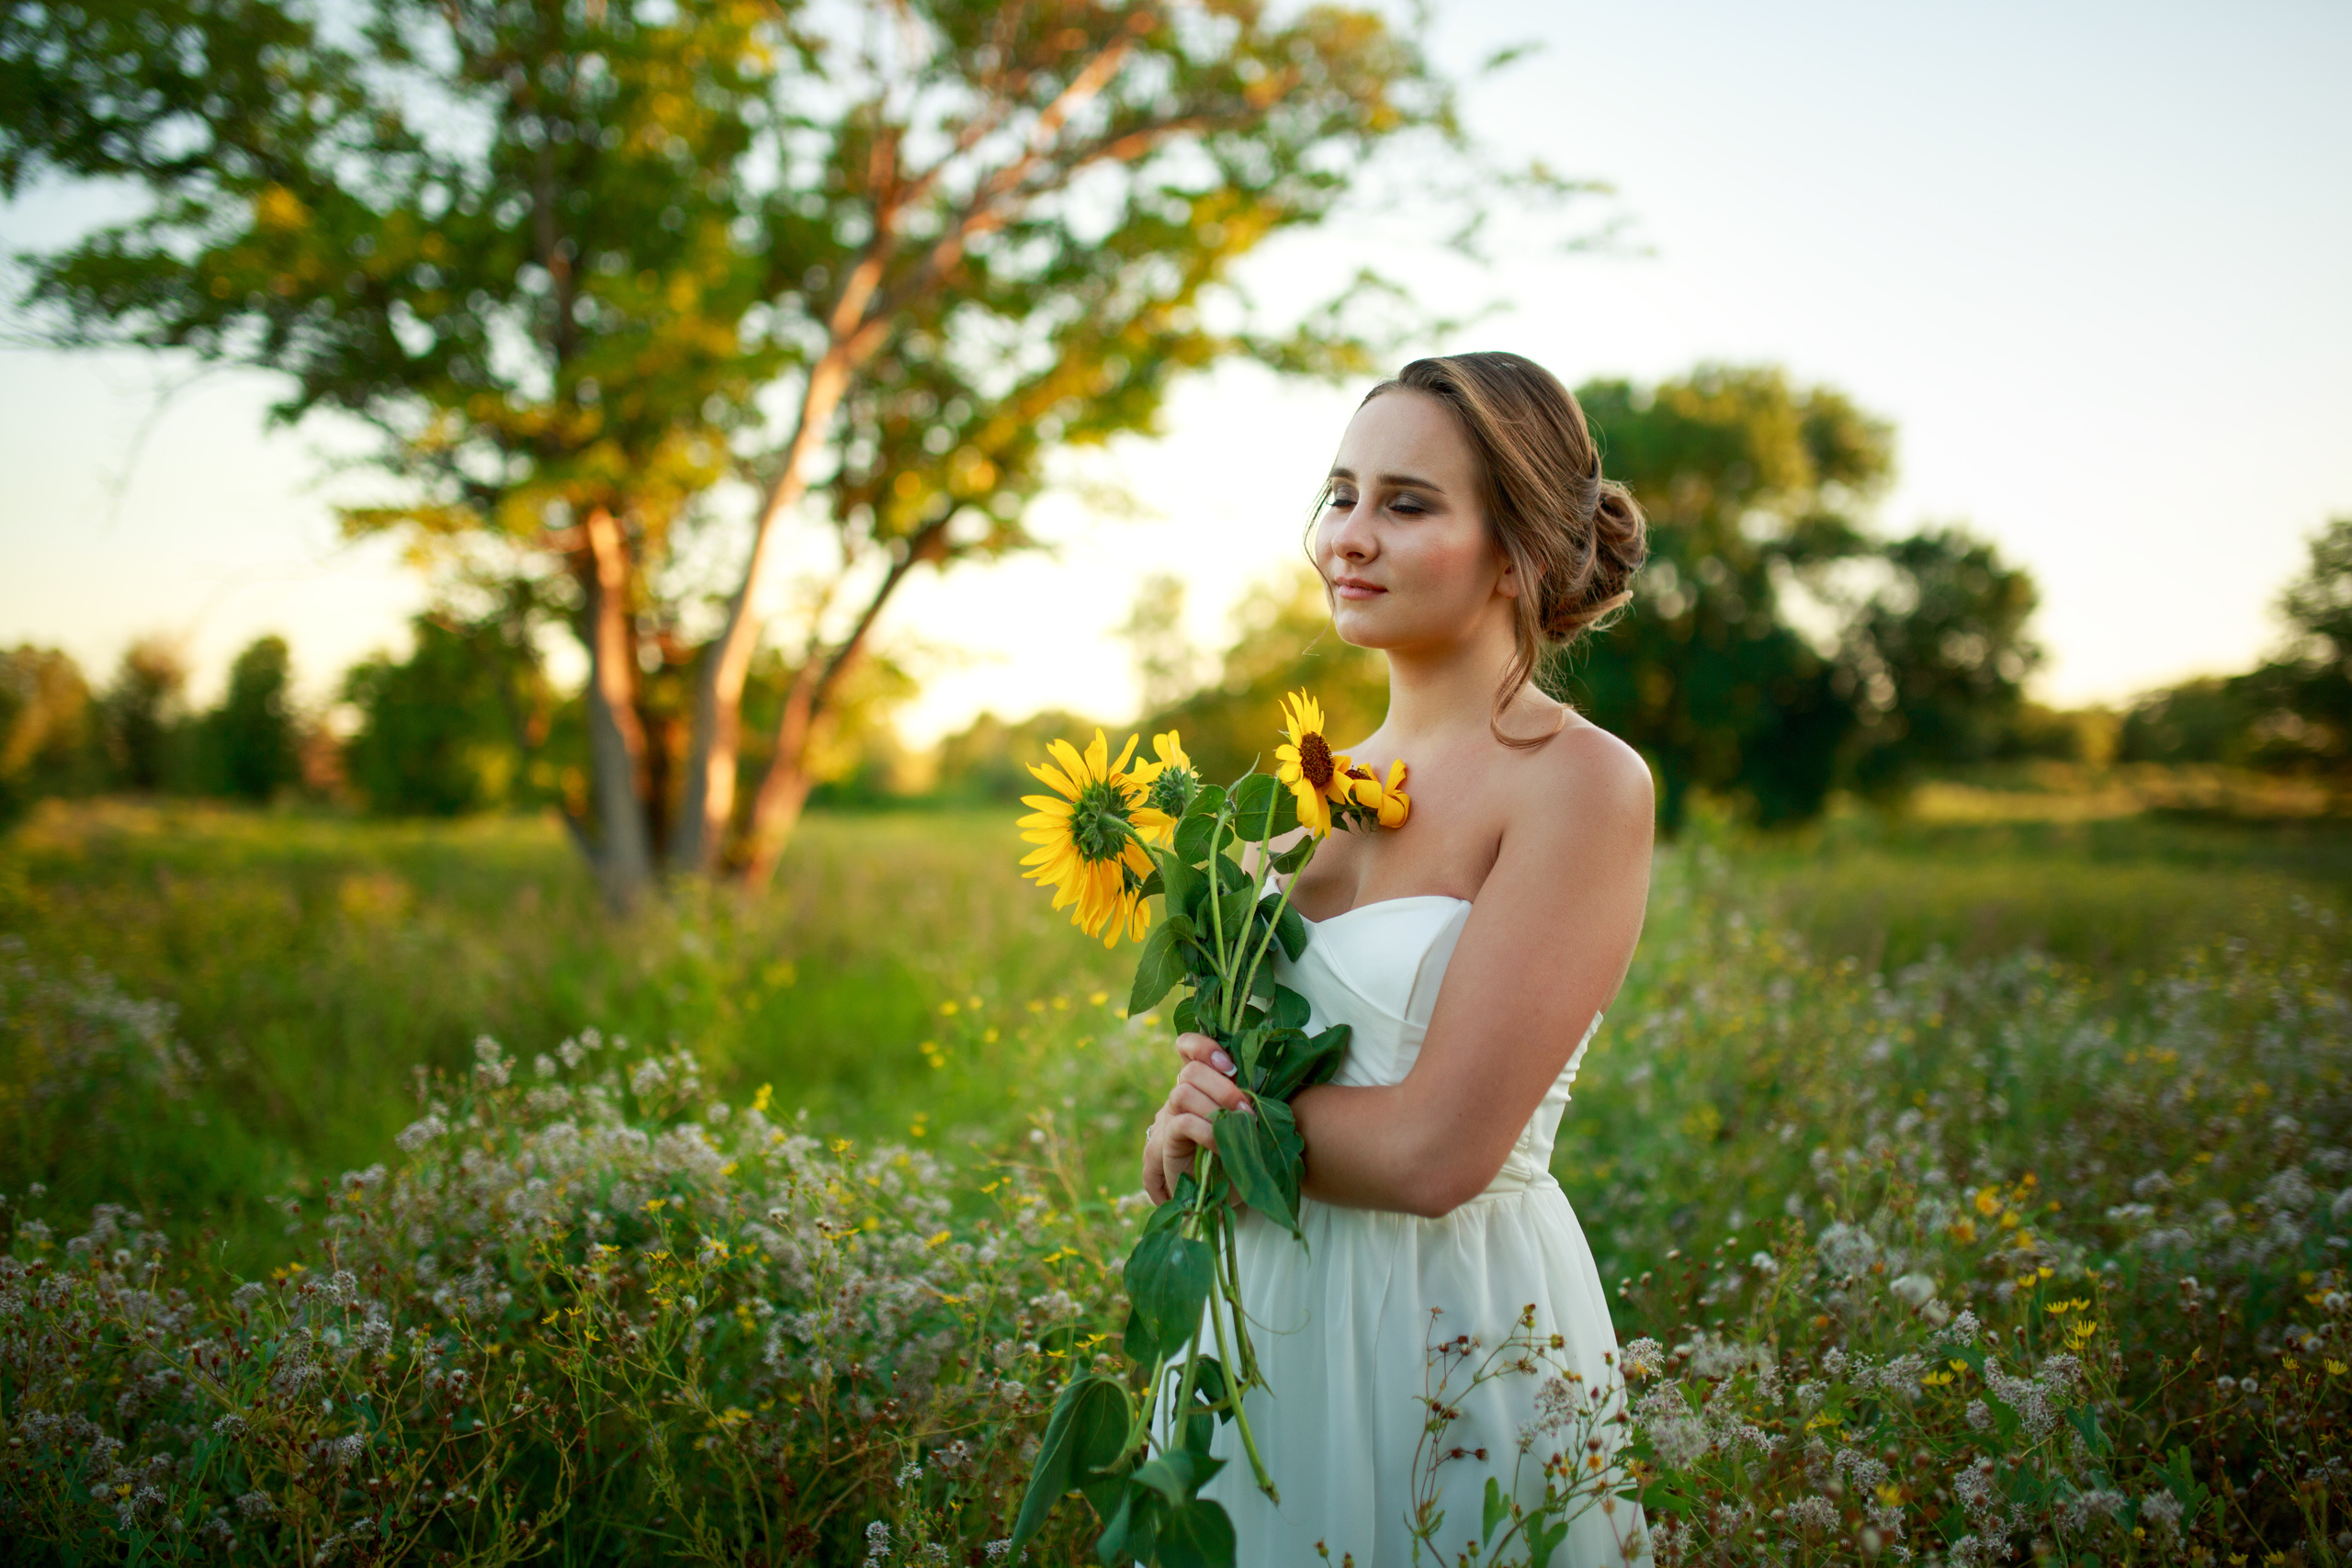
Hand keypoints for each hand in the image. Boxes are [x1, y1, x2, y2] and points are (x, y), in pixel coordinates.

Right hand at [1139, 1031, 1254, 1204]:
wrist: (1227, 1190)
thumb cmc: (1243, 1148)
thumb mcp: (1248, 1117)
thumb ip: (1247, 1095)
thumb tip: (1265, 1077)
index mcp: (1201, 1081)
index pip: (1188, 1048)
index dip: (1203, 1046)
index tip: (1230, 1064)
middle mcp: (1183, 1094)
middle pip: (1191, 1071)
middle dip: (1222, 1086)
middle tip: (1246, 1108)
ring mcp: (1172, 1117)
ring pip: (1183, 1092)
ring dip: (1215, 1105)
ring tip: (1240, 1123)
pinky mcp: (1168, 1143)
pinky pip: (1183, 1123)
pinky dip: (1206, 1130)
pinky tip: (1222, 1143)